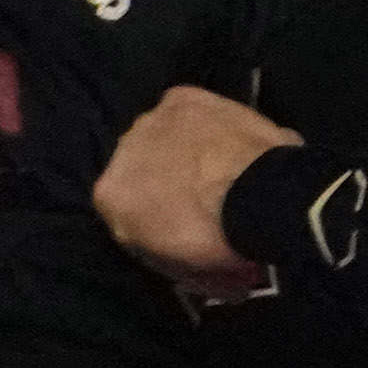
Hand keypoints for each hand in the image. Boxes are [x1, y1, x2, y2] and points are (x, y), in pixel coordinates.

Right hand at [91, 83, 291, 291]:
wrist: (258, 197)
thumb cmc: (217, 242)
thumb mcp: (184, 270)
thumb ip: (168, 254)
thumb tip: (187, 256)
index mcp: (109, 196)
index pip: (125, 212)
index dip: (155, 223)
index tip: (183, 232)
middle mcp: (119, 152)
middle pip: (141, 169)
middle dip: (165, 183)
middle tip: (203, 201)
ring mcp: (150, 120)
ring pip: (162, 138)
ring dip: (182, 150)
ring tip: (219, 167)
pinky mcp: (181, 97)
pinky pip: (187, 112)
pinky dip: (203, 124)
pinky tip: (225, 138)